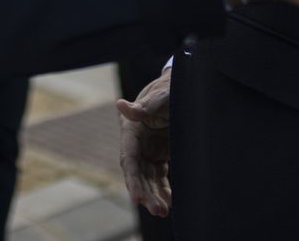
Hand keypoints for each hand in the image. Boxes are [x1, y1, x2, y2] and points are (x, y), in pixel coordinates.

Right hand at [117, 68, 171, 217]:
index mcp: (132, 131)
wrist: (178, 87)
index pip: (129, 160)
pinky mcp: (160, 154)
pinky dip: (163, 189)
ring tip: (164, 212)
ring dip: (154, 196)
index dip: (132, 180)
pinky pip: (160, 176)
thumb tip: (120, 105)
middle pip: (137, 174)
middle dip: (146, 194)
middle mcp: (138, 143)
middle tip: (158, 211)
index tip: (137, 199)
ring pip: (148, 178)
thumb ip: (142, 106)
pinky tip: (169, 202)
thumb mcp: (158, 97)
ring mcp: (149, 150)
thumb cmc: (167, 90)